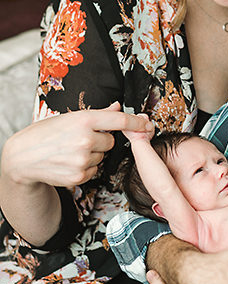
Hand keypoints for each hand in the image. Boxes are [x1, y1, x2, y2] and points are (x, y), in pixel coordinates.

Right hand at [2, 102, 153, 186]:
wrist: (22, 157)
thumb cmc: (46, 134)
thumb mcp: (70, 118)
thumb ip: (98, 114)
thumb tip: (118, 107)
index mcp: (84, 120)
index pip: (121, 121)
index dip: (138, 123)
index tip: (148, 124)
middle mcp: (85, 140)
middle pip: (112, 141)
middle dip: (101, 141)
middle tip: (81, 139)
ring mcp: (83, 159)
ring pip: (103, 156)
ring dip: (93, 154)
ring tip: (72, 151)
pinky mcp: (80, 176)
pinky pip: (95, 170)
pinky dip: (87, 167)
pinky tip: (70, 162)